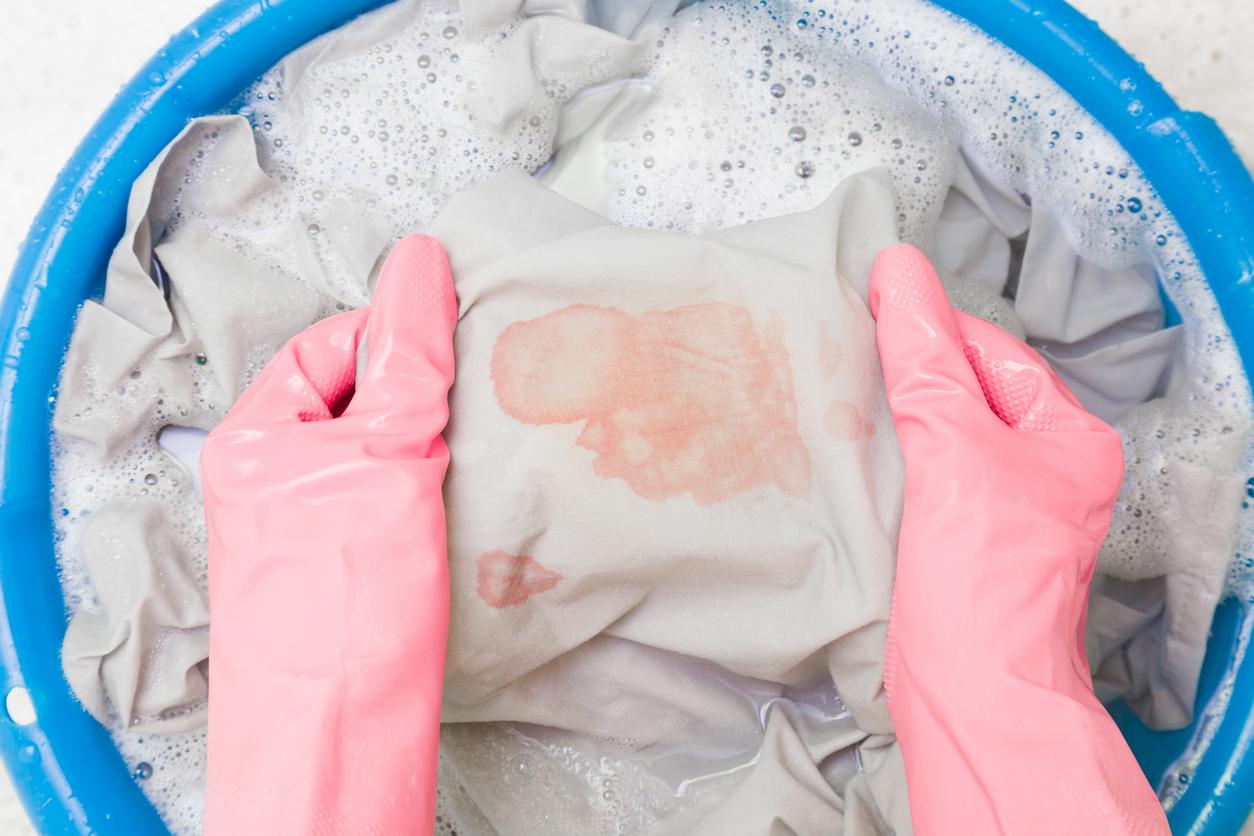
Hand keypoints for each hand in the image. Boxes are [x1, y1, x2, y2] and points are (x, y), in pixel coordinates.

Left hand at [201, 235, 456, 834]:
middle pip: (358, 397)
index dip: (391, 339)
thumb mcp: (386, 458)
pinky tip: (468, 500)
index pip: (329, 347)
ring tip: (475, 452)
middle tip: (475, 399)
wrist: (344, 737)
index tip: (452, 346)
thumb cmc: (347, 603)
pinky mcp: (351, 565)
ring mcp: (310, 524)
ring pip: (383, 450)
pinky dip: (435, 491)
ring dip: (433, 444)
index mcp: (254, 438)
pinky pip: (396, 500)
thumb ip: (406, 359)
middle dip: (418, 395)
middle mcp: (273, 477)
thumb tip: (420, 260)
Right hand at [871, 244, 1166, 834]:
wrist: (971, 694)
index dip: (932, 326)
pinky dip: (889, 454)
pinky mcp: (962, 540)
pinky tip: (848, 442)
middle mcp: (1047, 469)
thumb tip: (898, 268)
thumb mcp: (952, 450)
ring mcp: (1005, 508)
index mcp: (1070, 439)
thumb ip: (925, 359)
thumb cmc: (980, 575)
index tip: (866, 296)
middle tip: (843, 337)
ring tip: (836, 380)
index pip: (992, 354)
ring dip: (894, 410)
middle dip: (910, 367)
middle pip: (968, 392)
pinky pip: (925, 474)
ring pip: (942, 434)